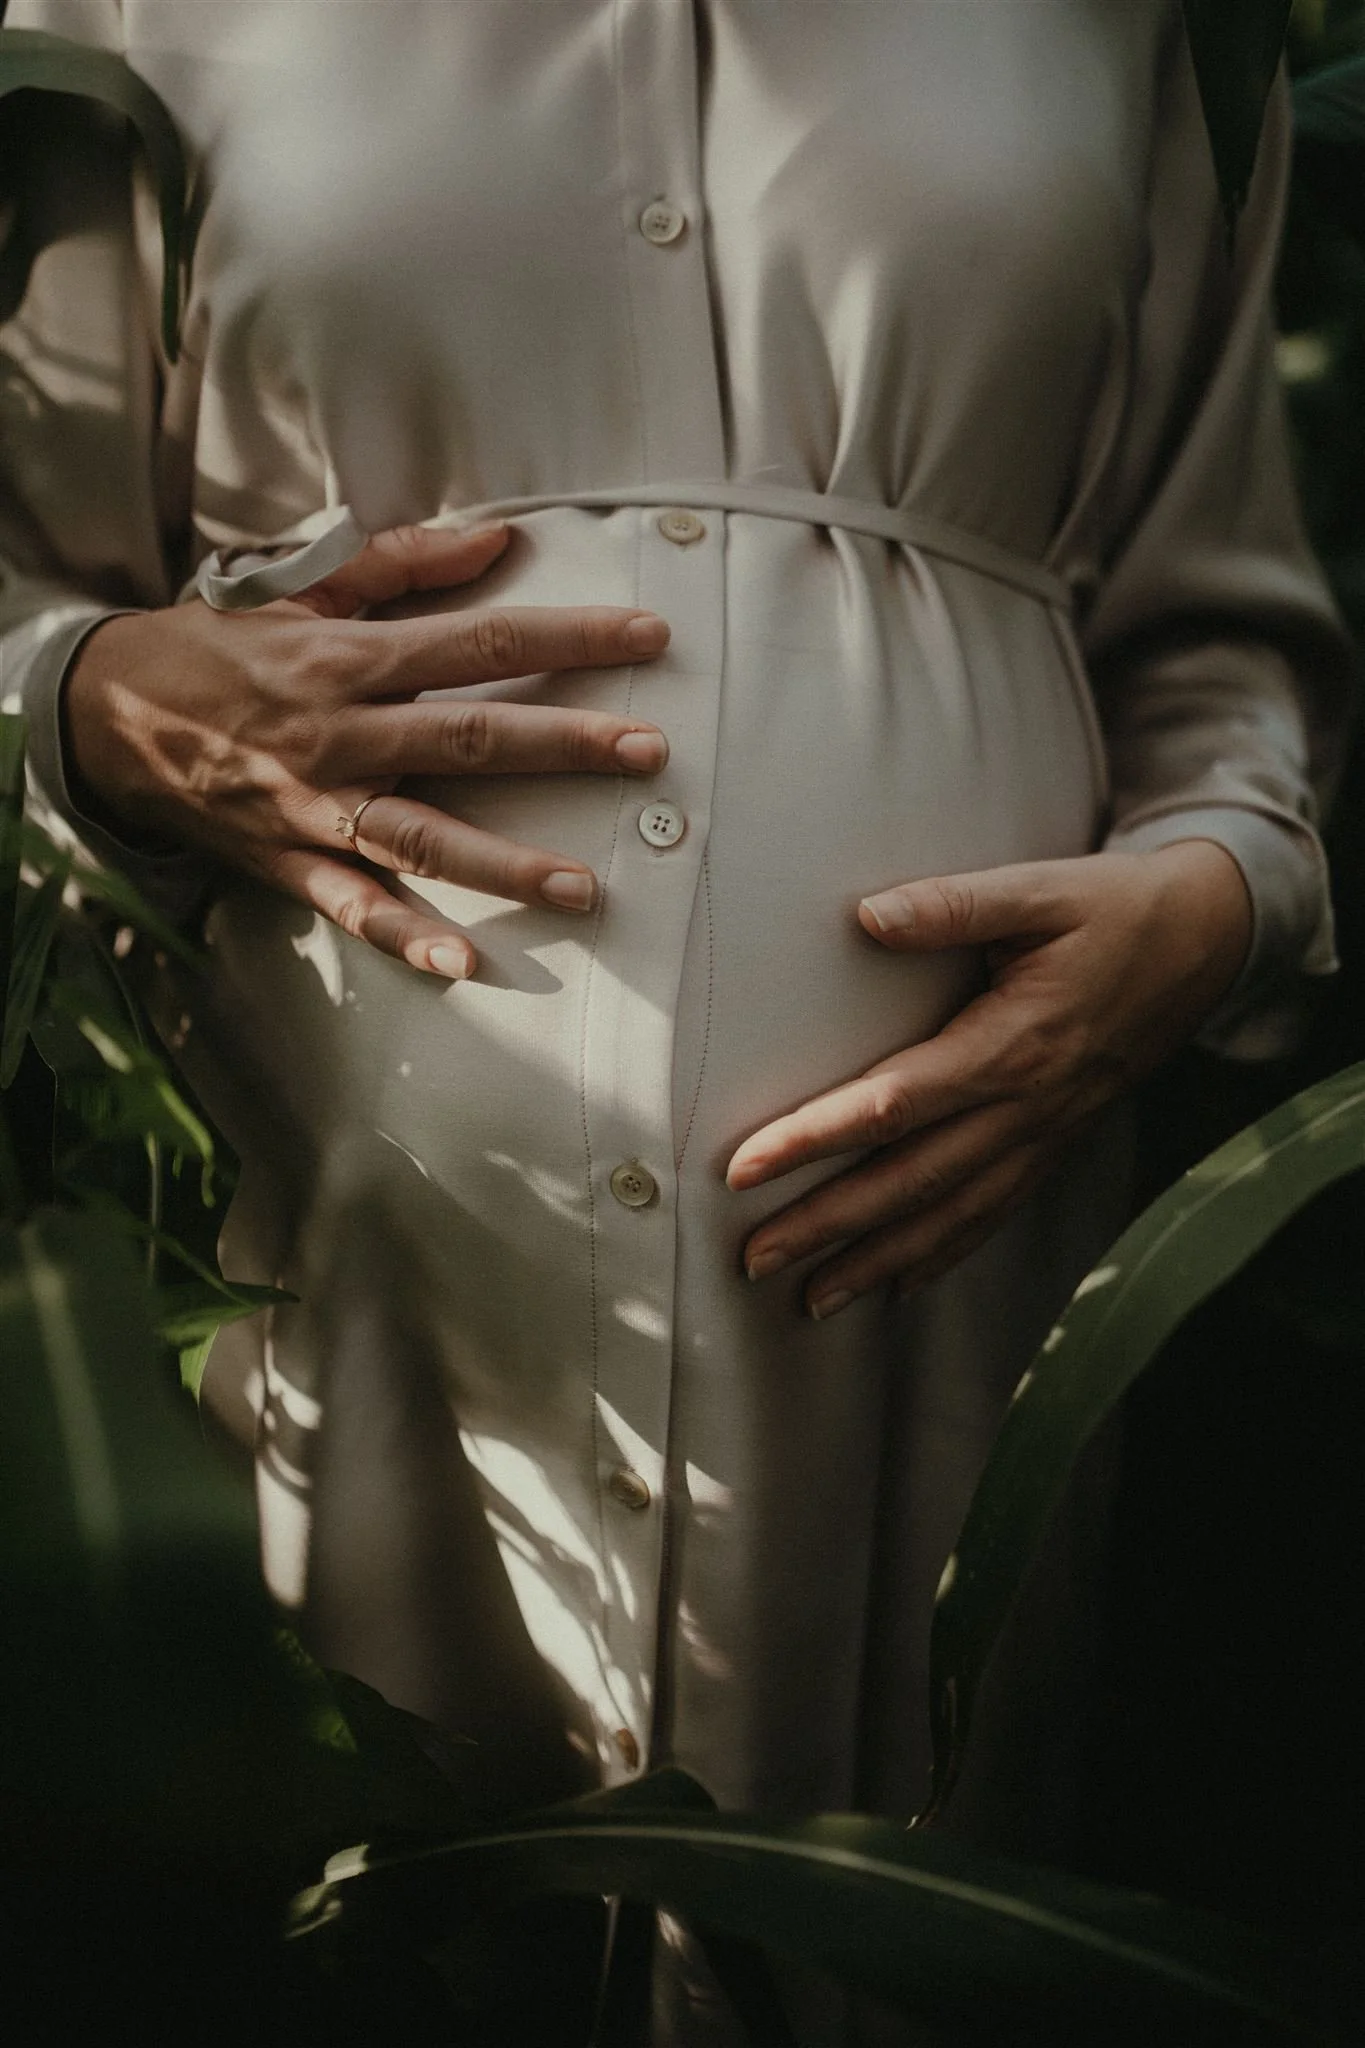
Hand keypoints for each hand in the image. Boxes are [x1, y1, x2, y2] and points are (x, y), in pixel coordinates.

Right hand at [64, 521, 670, 978]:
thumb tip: (498, 539)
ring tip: (582, 887)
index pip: (479, 641)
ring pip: (422, 837)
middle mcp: (339, 734)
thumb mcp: (300, 590)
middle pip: (468, 737)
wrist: (105, 716)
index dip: (567, 637)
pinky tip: (465, 963)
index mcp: (347, 659)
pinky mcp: (290, 861)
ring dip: (505, 864)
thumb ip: (402, 562)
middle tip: (647, 753)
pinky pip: (354, 905)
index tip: (646, 639)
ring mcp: (316, 806)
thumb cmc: (217, 649)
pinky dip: (406, 937)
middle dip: (563, 746)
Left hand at [728, 842, 1252, 1317]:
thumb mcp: (1041, 890)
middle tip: (751, 1259)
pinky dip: (942, 1255)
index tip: (744, 1167)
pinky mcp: (1053, 1144)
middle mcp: (1026, 1108)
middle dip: (827, 1227)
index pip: (893, 1104)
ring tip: (809, 1302)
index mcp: (1013, 1045)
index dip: (814, 1137)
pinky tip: (896, 1286)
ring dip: (875, 1261)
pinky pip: (992, 1215)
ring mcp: (1043, 1136)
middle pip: (910, 1181)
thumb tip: (867, 915)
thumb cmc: (1114, 911)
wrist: (1205, 945)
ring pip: (949, 1214)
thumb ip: (954, 904)